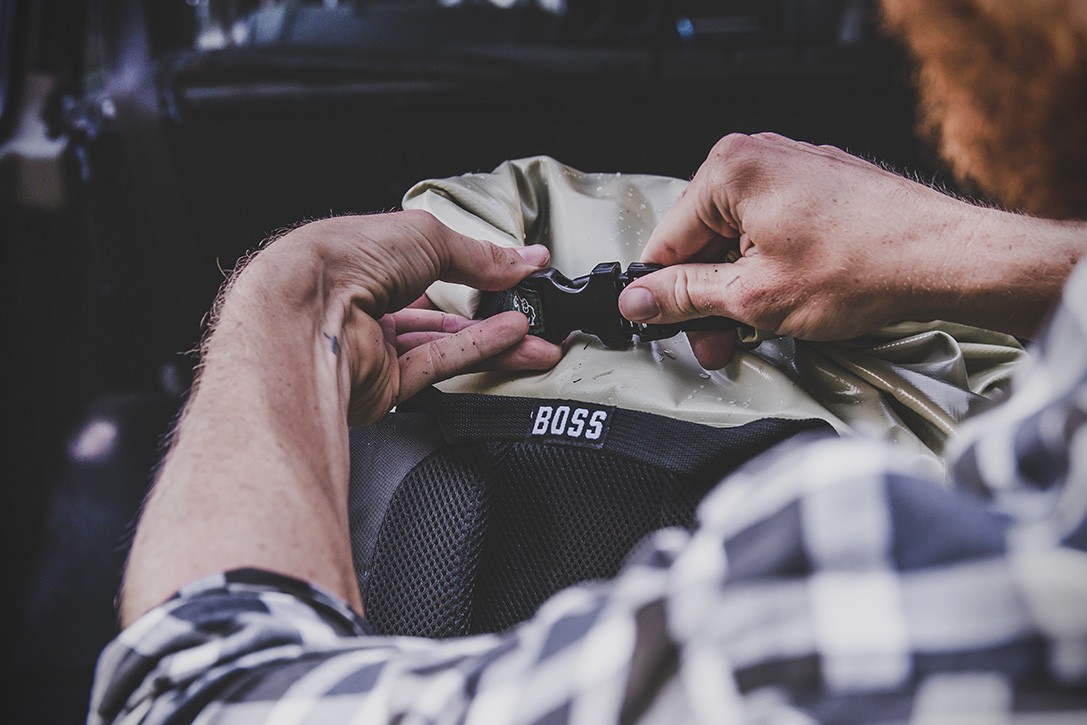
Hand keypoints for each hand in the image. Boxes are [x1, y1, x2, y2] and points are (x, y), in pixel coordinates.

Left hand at [264, 211, 561, 425]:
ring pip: (444, 341)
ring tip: (538, 333)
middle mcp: (365, 300)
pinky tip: (514, 340)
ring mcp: (373, 344)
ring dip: (495, 336)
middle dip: (491, 307)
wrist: (306, 319)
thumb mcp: (428, 238)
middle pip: (440, 307)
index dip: (474, 264)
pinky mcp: (383, 385)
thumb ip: (480, 256)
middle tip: (533, 307)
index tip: (517, 270)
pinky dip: (479, 351)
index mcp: (365, 255)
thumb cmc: (343, 262)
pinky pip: (440, 365)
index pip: (428, 260)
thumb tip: (523, 261)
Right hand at [617, 133, 1003, 367]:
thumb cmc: (867, 265)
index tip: (665, 326)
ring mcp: (793, 167)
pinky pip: (771, 228)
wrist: (950, 258)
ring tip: (757, 327)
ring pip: (737, 238)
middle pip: (702, 239)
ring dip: (739, 287)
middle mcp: (758, 156)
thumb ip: (684, 296)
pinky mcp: (820, 185)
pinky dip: (769, 266)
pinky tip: (786, 300)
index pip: (666, 240)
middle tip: (717, 341)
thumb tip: (639, 299)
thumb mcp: (754, 296)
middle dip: (707, 297)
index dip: (663, 294)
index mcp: (729, 171)